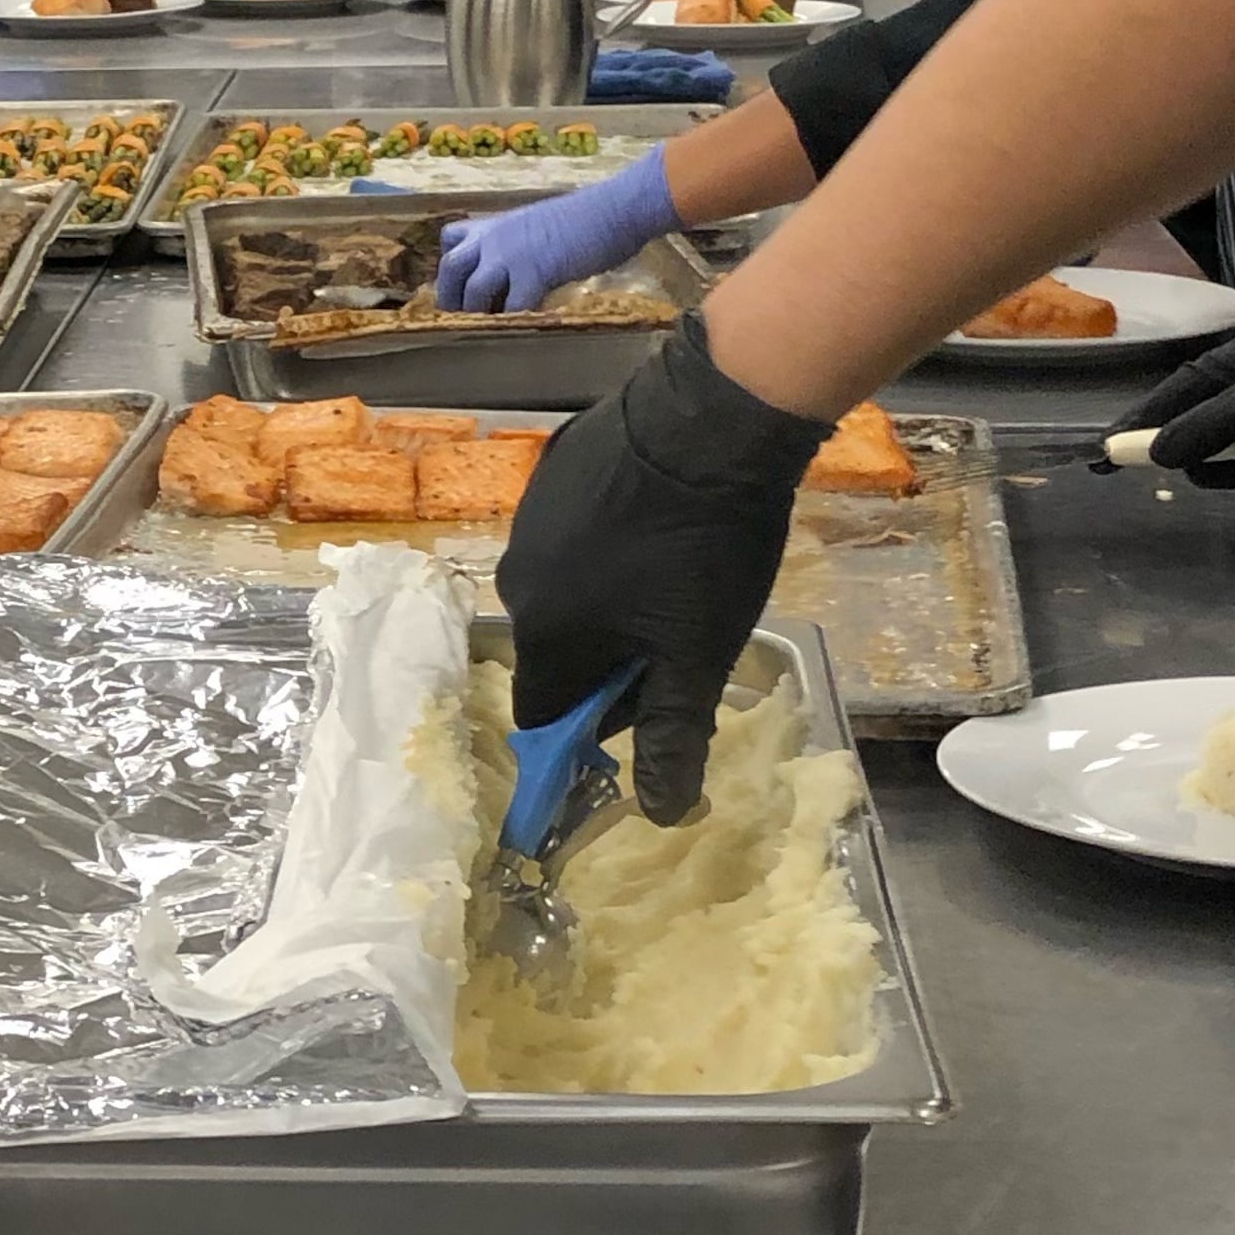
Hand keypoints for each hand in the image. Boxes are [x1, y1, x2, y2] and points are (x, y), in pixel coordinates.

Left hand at [439, 149, 677, 314]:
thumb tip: (518, 270)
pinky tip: (522, 330)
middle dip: (450, 297)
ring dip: (477, 315)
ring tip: (488, 332)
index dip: (452, 263)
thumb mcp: (539, 225)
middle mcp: (495, 237)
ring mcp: (512, 254)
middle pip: (450, 267)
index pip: (451, 237)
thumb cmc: (588, 216)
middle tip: (460, 320)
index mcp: (496, 224)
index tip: (459, 284)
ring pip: (473, 291)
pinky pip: (512, 307)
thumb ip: (520, 244)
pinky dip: (513, 323)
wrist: (614, 209)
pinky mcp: (534, 272)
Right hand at [498, 316, 821, 823]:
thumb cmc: (705, 549)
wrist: (714, 419)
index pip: (545, 712)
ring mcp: (532, 519)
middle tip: (677, 640)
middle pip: (556, 651)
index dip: (593, 725)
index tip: (649, 706)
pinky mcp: (554, 472)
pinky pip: (572, 536)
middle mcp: (519, 579)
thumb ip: (672, 738)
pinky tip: (659, 525)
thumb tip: (661, 815)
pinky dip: (607, 546)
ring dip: (609, 603)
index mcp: (545, 632)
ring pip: (566, 591)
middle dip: (608, 661)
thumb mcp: (698, 654)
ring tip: (674, 578)